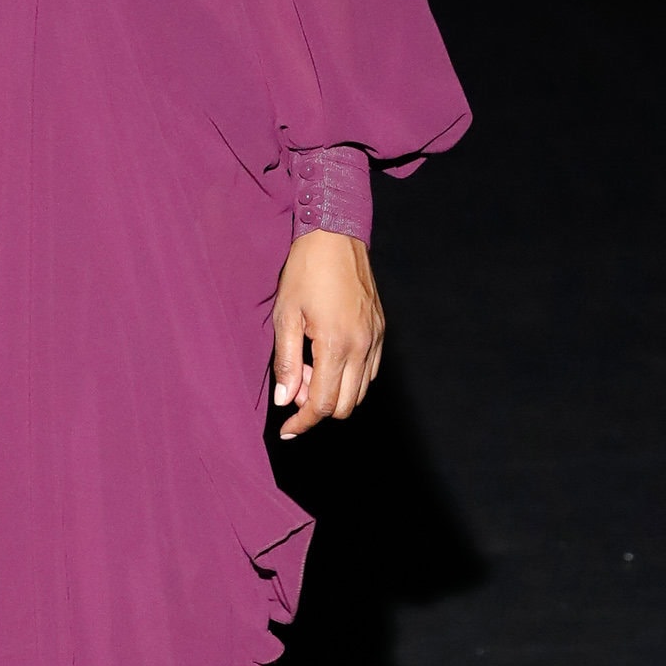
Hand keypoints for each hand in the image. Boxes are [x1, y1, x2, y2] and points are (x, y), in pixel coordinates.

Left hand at [272, 231, 383, 439]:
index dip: (303, 422)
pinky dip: (349, 377)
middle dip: (317, 407)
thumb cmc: (305, 271)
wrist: (335, 235)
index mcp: (336, 344)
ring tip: (308, 368)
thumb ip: (285, 361)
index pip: (322, 403)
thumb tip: (285, 399)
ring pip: (359, 391)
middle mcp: (362, 346)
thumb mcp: (285, 315)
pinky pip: (369, 370)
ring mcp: (375, 338)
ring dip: (333, 393)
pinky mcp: (380, 329)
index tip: (288, 430)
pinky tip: (327, 359)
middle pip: (344, 405)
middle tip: (294, 386)